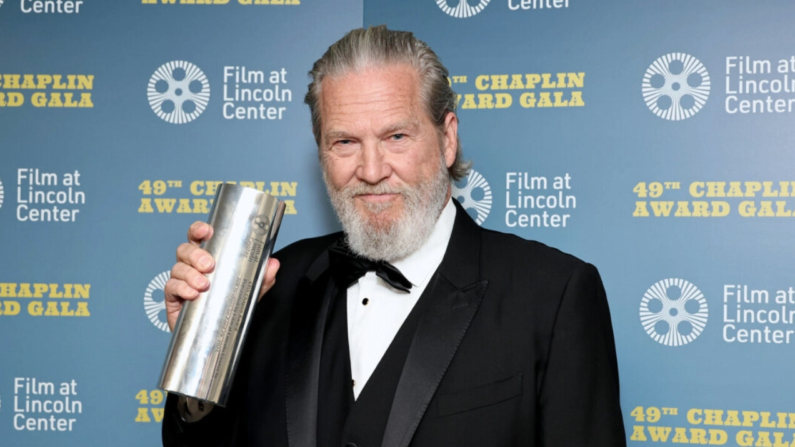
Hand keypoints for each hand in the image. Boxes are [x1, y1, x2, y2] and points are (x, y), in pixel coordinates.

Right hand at [163, 221, 280, 331]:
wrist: (217, 334)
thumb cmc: (229, 305)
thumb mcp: (250, 291)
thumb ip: (263, 278)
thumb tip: (273, 264)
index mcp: (208, 258)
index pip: (198, 237)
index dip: (198, 230)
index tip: (206, 231)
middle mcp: (192, 266)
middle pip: (185, 249)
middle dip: (196, 254)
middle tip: (209, 265)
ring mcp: (181, 281)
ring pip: (178, 268)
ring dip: (190, 274)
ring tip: (204, 285)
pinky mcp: (173, 298)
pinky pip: (171, 287)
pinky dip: (181, 288)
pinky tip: (192, 294)